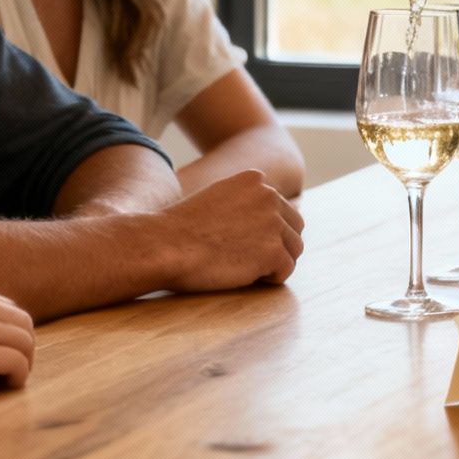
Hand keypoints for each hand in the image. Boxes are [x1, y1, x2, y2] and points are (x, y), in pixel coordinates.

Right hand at [0, 279, 34, 409]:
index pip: (5, 307)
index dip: (6, 333)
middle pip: (23, 322)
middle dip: (21, 347)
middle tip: (8, 371)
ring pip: (26, 342)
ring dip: (22, 363)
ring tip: (5, 381)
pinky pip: (19, 364)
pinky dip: (17, 378)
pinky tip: (3, 388)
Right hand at [154, 169, 304, 290]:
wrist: (164, 245)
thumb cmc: (181, 229)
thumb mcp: (217, 198)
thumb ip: (244, 202)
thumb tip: (267, 223)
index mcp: (255, 179)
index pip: (282, 208)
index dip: (267, 231)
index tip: (243, 242)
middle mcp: (269, 195)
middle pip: (295, 228)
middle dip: (278, 246)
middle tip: (249, 259)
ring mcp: (273, 223)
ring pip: (294, 250)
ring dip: (275, 263)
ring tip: (245, 269)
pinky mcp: (273, 251)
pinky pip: (286, 270)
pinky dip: (270, 279)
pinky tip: (245, 277)